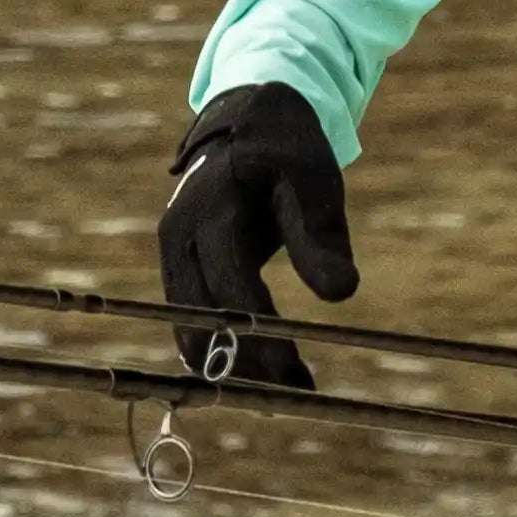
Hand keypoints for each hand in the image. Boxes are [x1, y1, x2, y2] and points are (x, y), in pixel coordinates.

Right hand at [158, 81, 356, 387]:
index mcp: (205, 210)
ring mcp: (175, 254)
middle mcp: (178, 237)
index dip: (258, 333)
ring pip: (193, 326)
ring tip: (291, 392)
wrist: (249, 119)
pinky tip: (271, 374)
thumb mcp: (313, 179)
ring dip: (235, 363)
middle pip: (202, 317)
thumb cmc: (287, 147)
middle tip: (294, 397)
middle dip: (245, 361)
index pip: (230, 287)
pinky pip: (198, 318)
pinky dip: (228, 347)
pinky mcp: (185, 268)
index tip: (292, 371)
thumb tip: (341, 295)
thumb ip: (321, 235)